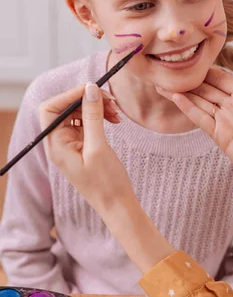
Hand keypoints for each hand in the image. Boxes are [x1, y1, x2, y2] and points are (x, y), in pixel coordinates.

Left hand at [39, 83, 132, 219]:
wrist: (118, 206)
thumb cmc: (107, 183)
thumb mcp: (99, 147)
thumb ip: (92, 116)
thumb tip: (89, 89)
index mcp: (56, 145)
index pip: (50, 109)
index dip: (69, 95)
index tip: (91, 90)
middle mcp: (59, 144)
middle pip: (65, 109)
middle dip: (87, 100)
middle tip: (110, 101)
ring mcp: (71, 145)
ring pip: (78, 114)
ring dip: (96, 108)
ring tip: (116, 113)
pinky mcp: (83, 147)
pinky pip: (87, 124)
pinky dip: (100, 118)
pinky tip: (114, 120)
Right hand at [157, 67, 232, 193]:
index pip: (220, 77)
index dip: (203, 69)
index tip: (186, 59)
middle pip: (207, 90)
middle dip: (187, 81)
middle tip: (167, 71)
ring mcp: (228, 122)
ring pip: (200, 104)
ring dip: (182, 94)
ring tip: (162, 84)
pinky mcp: (223, 138)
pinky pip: (202, 119)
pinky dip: (189, 108)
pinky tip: (176, 97)